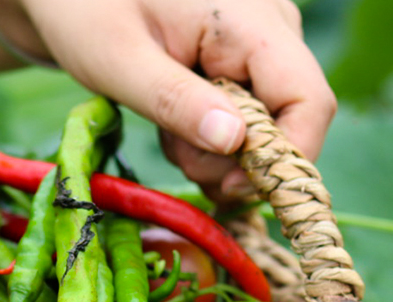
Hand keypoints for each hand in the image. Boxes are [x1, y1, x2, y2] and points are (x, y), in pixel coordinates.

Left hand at [7, 0, 335, 201]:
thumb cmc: (87, 12)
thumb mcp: (122, 62)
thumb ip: (177, 102)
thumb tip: (235, 143)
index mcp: (250, 21)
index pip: (310, 101)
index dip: (285, 158)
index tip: (230, 187)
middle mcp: (270, 32)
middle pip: (284, 126)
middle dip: (230, 160)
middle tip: (172, 148)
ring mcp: (255, 51)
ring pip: (258, 134)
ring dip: (209, 153)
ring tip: (163, 126)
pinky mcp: (238, 69)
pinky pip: (236, 126)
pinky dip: (201, 140)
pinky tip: (170, 120)